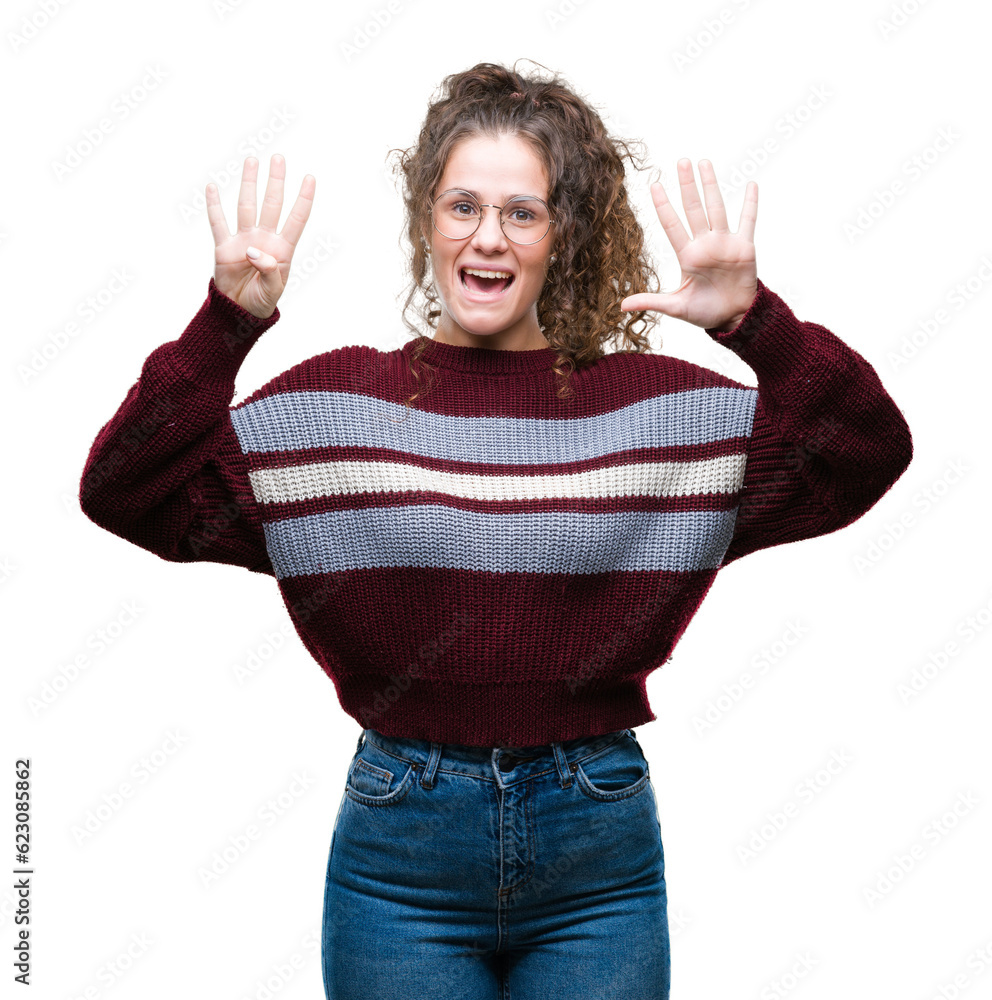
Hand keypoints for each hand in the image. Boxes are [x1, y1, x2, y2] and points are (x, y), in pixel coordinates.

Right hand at [207, 154, 314, 318]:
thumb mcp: (272, 291)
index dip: (304, 199)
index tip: (310, 178)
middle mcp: (264, 239)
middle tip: (278, 158)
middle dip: (275, 181)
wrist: (239, 311)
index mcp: (282, 249)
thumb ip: (270, 272)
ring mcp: (243, 240)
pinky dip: (214, 206)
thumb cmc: (261, 301)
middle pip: (271, 204)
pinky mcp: (223, 247)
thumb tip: (254, 251)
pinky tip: (213, 187)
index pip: (296, 219)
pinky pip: (218, 223)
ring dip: (249, 184)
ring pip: (246, 205)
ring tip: (251, 161)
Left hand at [620, 159, 757, 331]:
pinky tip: (751, 184)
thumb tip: (622, 306)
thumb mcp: (676, 307)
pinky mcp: (744, 247)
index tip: (654, 185)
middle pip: (693, 209)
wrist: (734, 318)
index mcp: (687, 256)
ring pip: (716, 208)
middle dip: (687, 186)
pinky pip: (748, 221)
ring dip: (711, 186)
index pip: (672, 225)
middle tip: (681, 162)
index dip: (664, 206)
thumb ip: (651, 301)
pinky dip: (750, 204)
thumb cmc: (705, 312)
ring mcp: (724, 243)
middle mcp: (704, 244)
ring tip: (703, 163)